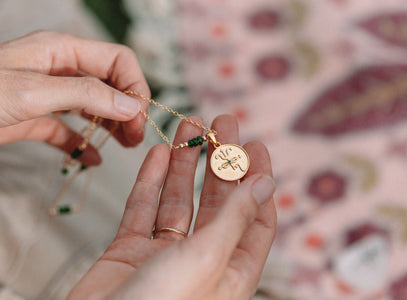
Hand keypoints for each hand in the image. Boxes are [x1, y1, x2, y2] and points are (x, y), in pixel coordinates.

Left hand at [0, 31, 148, 165]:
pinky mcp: (37, 119)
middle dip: (128, 110)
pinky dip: (82, 145)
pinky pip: (68, 130)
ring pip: (94, 107)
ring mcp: (49, 95)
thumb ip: (84, 95)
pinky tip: (91, 158)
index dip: (134, 87)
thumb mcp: (32, 92)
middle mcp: (60, 70)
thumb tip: (131, 106)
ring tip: (126, 145)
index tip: (138, 117)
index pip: (117, 60)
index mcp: (62, 50)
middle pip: (110, 85)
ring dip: (112, 126)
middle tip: (135, 137)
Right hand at [68, 115, 276, 299]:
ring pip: (178, 201)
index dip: (257, 179)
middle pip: (217, 202)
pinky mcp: (129, 253)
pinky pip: (143, 210)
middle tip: (221, 123)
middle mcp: (201, 261)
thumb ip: (234, 219)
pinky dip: (150, 182)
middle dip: (220, 161)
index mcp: (231, 271)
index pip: (255, 217)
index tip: (255, 145)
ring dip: (184, 164)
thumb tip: (265, 184)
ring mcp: (164, 256)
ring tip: (190, 126)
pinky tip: (158, 154)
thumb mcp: (207, 258)